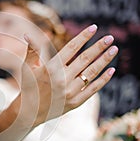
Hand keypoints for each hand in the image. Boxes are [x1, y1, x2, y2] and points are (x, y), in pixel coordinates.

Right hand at [0, 24, 117, 140]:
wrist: (29, 112)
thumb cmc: (28, 86)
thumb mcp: (27, 67)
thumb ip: (31, 50)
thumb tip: (26, 35)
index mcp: (51, 68)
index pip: (71, 48)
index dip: (83, 37)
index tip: (94, 28)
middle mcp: (62, 79)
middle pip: (85, 59)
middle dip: (98, 47)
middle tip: (110, 37)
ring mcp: (70, 91)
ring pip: (91, 72)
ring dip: (104, 60)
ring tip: (114, 49)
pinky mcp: (75, 102)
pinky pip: (93, 89)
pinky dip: (103, 80)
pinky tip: (112, 70)